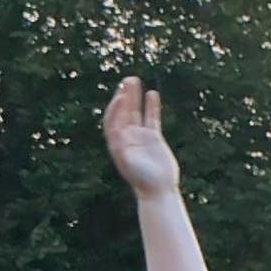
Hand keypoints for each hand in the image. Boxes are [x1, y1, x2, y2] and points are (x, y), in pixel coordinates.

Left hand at [103, 76, 178, 198]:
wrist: (158, 190)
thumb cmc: (142, 179)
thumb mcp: (129, 163)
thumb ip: (122, 147)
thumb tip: (118, 132)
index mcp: (117, 142)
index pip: (112, 119)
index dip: (115, 107)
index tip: (121, 97)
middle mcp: (126, 137)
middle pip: (122, 111)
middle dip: (123, 96)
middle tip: (127, 80)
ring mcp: (140, 136)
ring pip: (135, 111)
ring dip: (134, 96)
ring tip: (135, 80)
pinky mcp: (154, 138)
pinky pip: (151, 118)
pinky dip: (151, 106)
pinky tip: (152, 94)